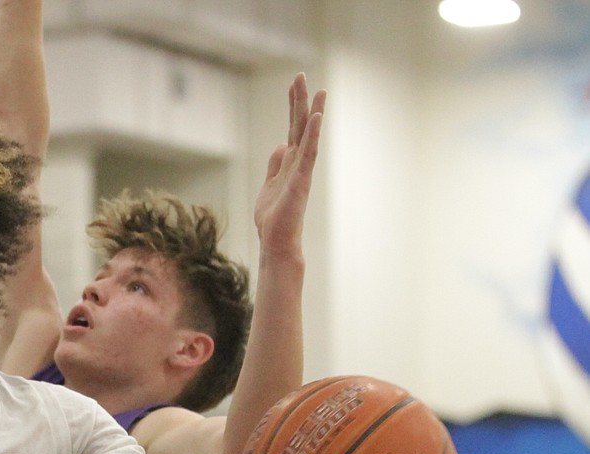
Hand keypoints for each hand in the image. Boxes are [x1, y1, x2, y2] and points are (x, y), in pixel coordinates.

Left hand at [254, 73, 325, 258]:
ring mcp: (301, 170)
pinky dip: (314, 135)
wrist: (276, 241)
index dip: (293, 107)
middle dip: (300, 101)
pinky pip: (310, 153)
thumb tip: (280, 146)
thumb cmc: (273, 218)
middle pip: (300, 126)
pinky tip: (317, 118)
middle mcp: (299, 163)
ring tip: (320, 91)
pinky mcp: (301, 180)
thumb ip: (275, 165)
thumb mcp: (269, 185)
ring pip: (308, 136)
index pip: (293, 128)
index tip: (294, 84)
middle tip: (300, 75)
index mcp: (290, 162)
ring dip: (313, 112)